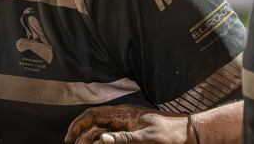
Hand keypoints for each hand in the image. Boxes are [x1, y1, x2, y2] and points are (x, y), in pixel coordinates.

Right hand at [64, 104, 192, 143]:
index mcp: (123, 113)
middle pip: (93, 123)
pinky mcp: (129, 133)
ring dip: (89, 140)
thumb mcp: (147, 138)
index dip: (78, 124)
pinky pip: (110, 136)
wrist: (184, 133)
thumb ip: (124, 138)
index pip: (93, 114)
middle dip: (80, 135)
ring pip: (100, 131)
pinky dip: (102, 141)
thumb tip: (101, 139)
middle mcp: (121, 117)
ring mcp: (125, 124)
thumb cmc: (168, 133)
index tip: (69, 139)